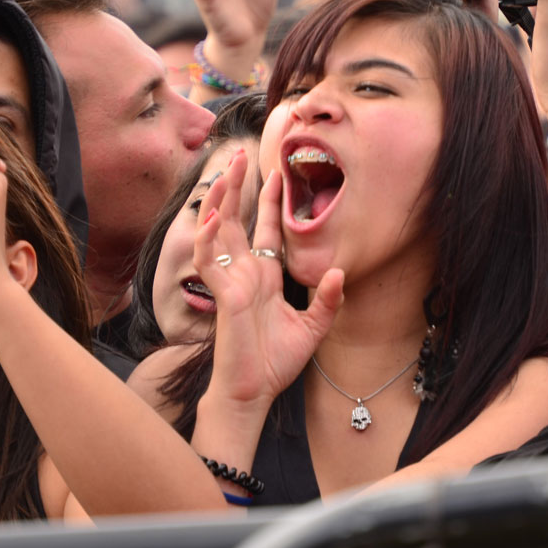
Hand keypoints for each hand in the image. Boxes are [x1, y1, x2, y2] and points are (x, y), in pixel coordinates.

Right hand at [193, 150, 343, 408]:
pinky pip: (209, 260)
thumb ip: (327, 301)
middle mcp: (245, 274)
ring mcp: (231, 282)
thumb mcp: (313, 329)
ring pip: (218, 232)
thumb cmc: (275, 363)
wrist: (253, 392)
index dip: (267, 202)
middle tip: (242, 155)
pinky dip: (208, 238)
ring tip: (224, 172)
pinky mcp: (222, 295)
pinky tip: (213, 217)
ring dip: (219, 202)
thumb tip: (339, 272)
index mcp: (265, 277)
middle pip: (237, 221)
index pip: (264, 230)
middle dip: (238, 188)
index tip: (276, 174)